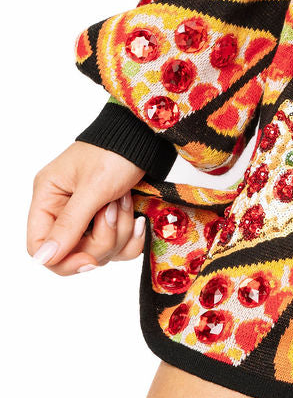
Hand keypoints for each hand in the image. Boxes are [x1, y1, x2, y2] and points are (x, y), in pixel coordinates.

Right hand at [27, 142, 148, 275]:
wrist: (147, 136)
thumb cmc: (116, 151)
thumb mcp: (92, 187)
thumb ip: (68, 224)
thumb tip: (43, 258)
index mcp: (49, 197)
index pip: (40, 246)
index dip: (62, 260)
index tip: (89, 261)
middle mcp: (64, 210)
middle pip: (72, 253)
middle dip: (100, 240)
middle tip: (113, 211)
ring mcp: (88, 217)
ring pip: (99, 252)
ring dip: (120, 232)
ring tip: (126, 201)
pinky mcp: (110, 221)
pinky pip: (119, 248)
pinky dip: (132, 236)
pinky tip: (139, 219)